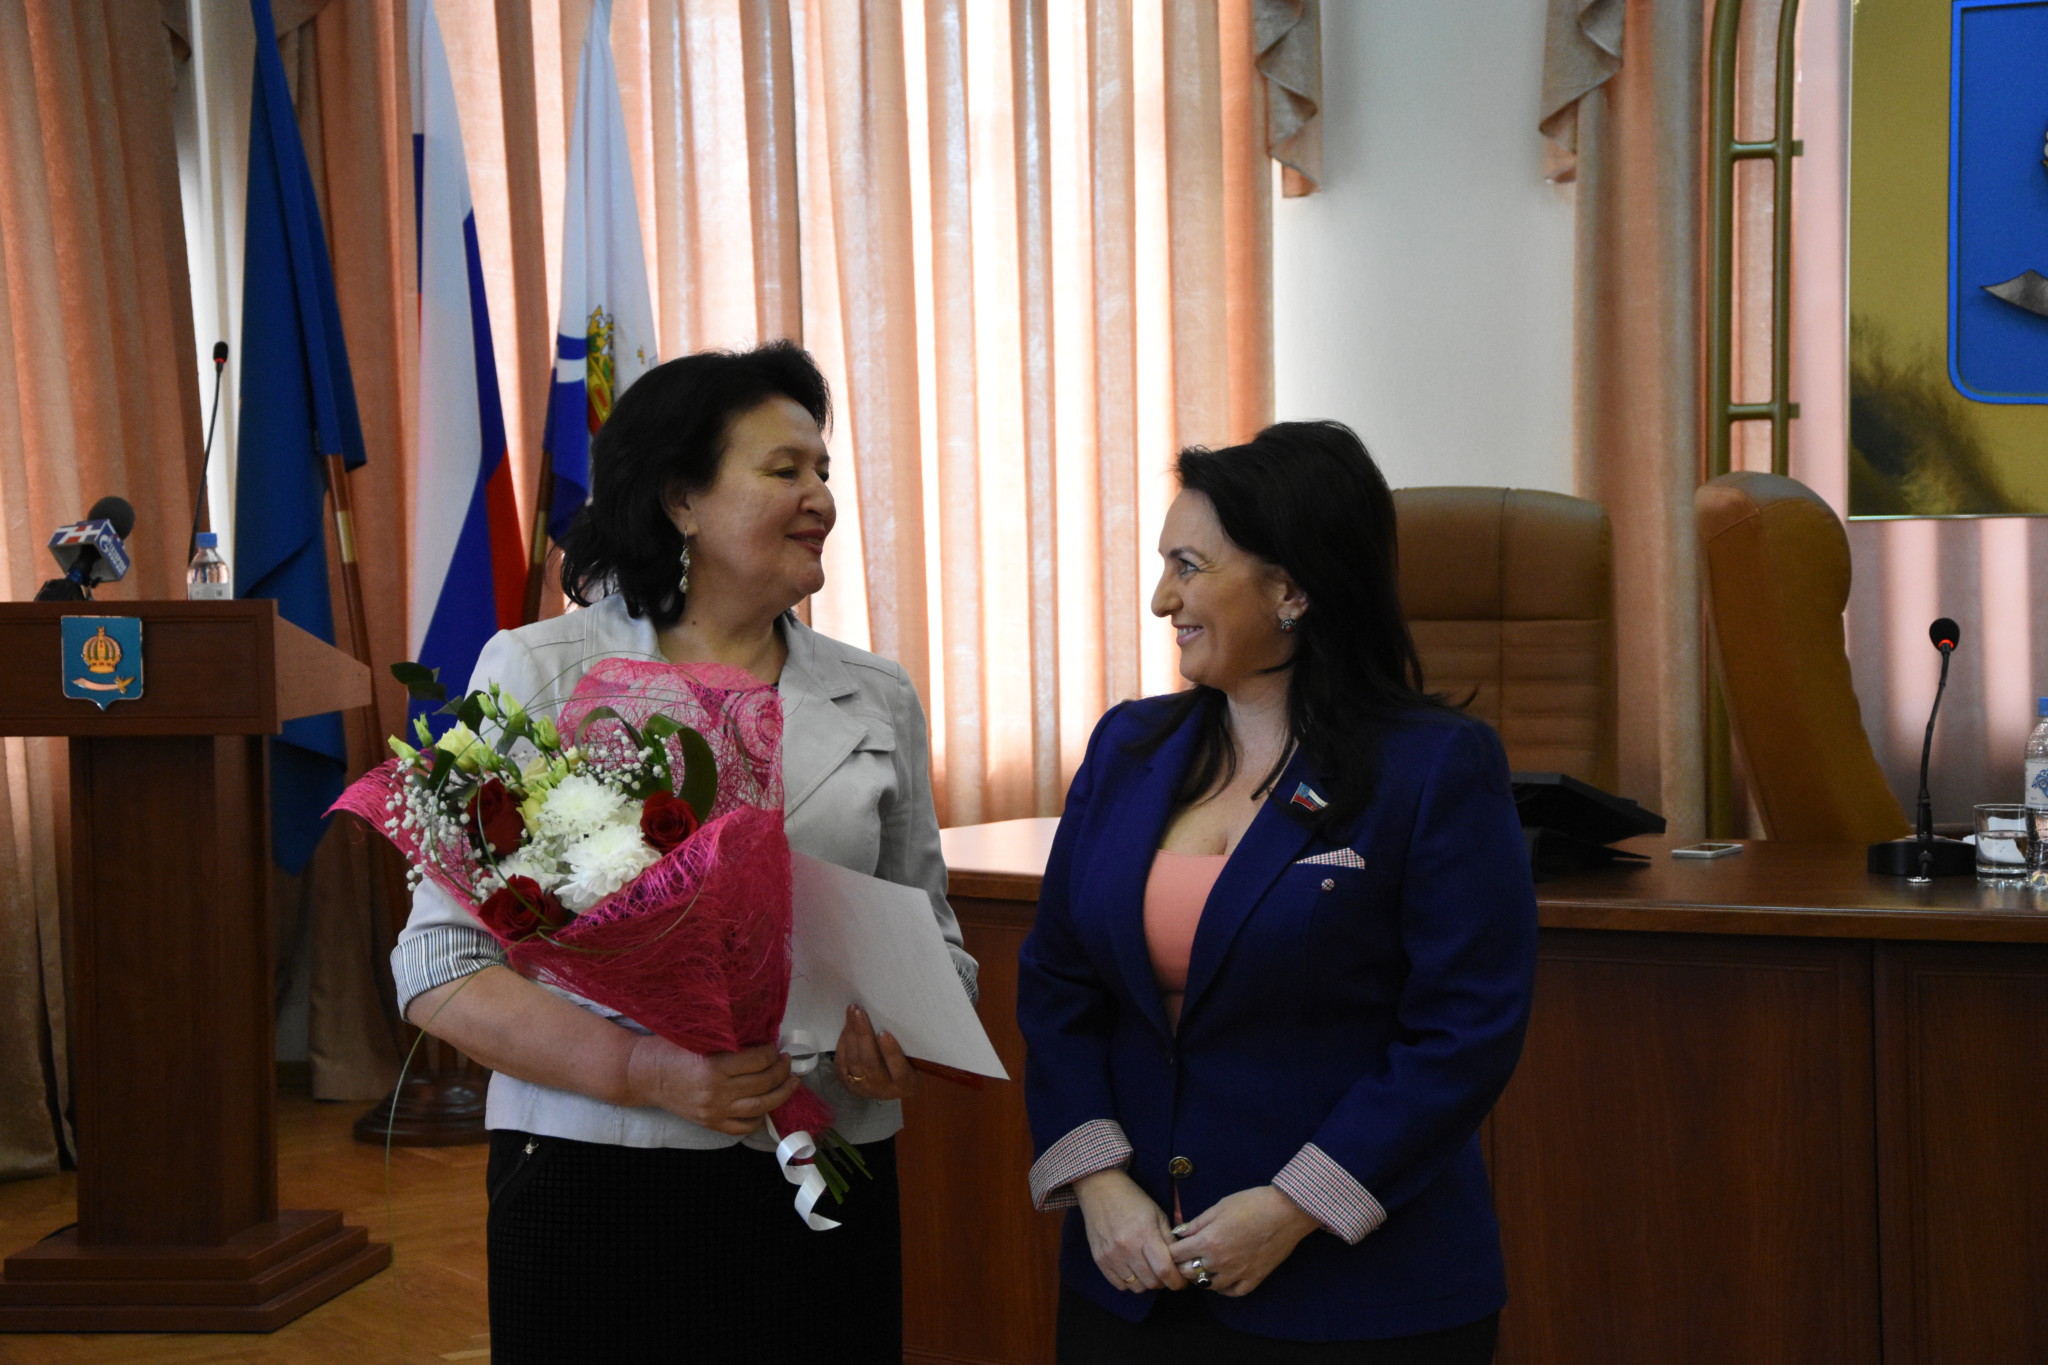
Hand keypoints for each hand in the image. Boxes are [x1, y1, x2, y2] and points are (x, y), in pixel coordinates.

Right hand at [625, 1036, 797, 1135]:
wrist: (644, 1075)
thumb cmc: (670, 1049)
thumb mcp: (698, 1037)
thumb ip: (728, 1040)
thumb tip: (763, 1038)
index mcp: (713, 1066)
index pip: (758, 1060)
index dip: (772, 1052)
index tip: (774, 1046)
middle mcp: (716, 1092)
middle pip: (764, 1082)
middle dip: (782, 1070)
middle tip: (787, 1061)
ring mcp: (714, 1111)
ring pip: (761, 1106)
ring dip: (782, 1093)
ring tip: (790, 1082)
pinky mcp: (711, 1123)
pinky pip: (744, 1126)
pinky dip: (761, 1117)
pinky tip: (768, 1104)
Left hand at [833, 1003, 918, 1101]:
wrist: (888, 1089)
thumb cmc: (907, 1066)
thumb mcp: (915, 1061)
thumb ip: (907, 1047)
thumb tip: (895, 1020)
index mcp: (905, 1083)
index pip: (898, 1069)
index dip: (891, 1052)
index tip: (884, 1033)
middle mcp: (883, 1088)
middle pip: (870, 1063)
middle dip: (863, 1035)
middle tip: (859, 1012)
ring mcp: (863, 1088)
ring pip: (853, 1061)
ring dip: (850, 1034)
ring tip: (851, 1012)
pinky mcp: (848, 1084)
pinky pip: (842, 1062)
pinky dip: (843, 1042)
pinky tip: (847, 1026)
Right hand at [1072, 1169, 1188, 1293]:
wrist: (1100, 1190)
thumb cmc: (1133, 1200)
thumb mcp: (1157, 1214)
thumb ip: (1169, 1240)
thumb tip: (1181, 1262)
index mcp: (1145, 1234)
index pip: (1165, 1270)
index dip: (1177, 1281)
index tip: (1182, 1281)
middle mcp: (1127, 1248)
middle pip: (1152, 1282)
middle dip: (1164, 1282)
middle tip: (1165, 1273)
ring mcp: (1111, 1256)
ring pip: (1136, 1287)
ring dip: (1146, 1283)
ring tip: (1148, 1270)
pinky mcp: (1099, 1259)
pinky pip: (1119, 1284)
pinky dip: (1130, 1282)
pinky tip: (1133, 1270)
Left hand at [1168, 1186, 1320, 1296]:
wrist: (1285, 1212)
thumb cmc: (1252, 1203)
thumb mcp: (1219, 1207)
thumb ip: (1196, 1223)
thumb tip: (1179, 1232)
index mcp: (1208, 1242)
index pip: (1177, 1254)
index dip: (1172, 1250)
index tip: (1173, 1246)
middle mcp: (1219, 1262)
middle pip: (1188, 1273)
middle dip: (1182, 1265)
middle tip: (1184, 1257)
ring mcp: (1237, 1273)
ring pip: (1208, 1285)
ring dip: (1201, 1276)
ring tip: (1202, 1266)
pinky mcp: (1253, 1279)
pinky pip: (1232, 1292)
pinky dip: (1223, 1288)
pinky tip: (1222, 1278)